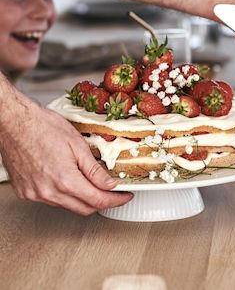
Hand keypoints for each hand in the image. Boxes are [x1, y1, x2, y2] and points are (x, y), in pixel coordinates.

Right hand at [0, 102, 132, 214]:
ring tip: (90, 182)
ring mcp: (34, 194)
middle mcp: (48, 192)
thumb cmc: (41, 127)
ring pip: (67, 206)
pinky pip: (51, 200)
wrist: (12, 123)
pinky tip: (68, 181)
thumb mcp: (78, 145)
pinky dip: (63, 194)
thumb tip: (109, 184)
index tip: (125, 196)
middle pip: (84, 209)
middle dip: (102, 202)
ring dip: (82, 198)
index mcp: (65, 180)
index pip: (98, 201)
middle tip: (114, 192)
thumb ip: (95, 169)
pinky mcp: (24, 192)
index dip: (116, 200)